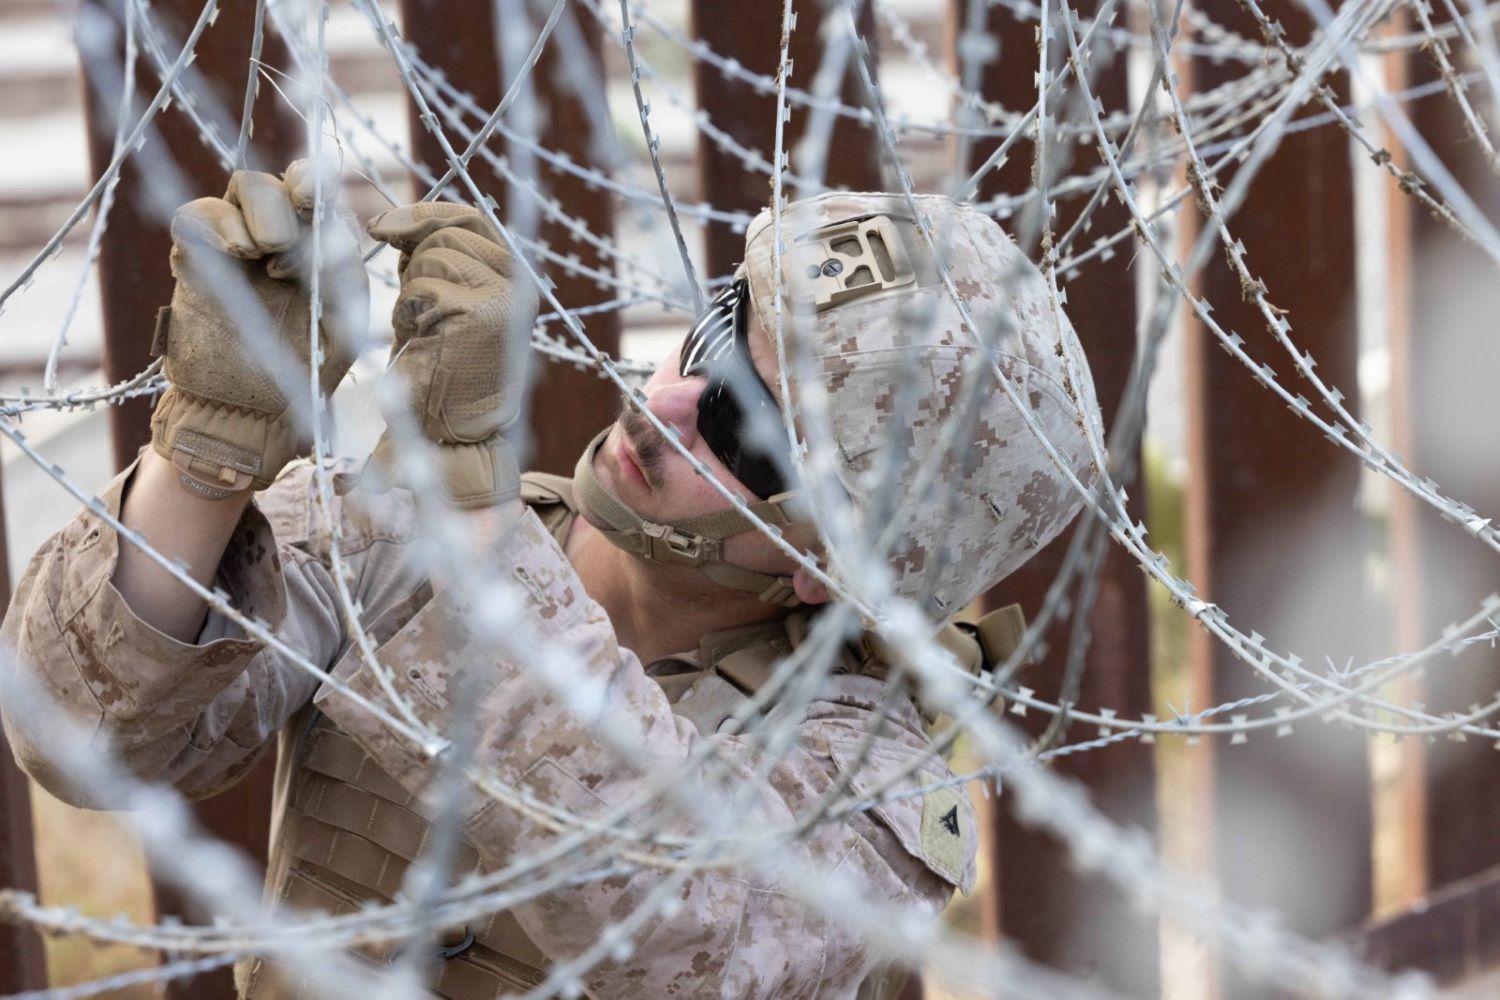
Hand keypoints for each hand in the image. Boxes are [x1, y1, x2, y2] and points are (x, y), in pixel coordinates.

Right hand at [150, 159, 367, 496]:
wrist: (251, 409)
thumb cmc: (304, 368)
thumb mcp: (343, 319)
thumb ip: (342, 269)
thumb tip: (326, 224)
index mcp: (319, 246)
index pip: (318, 190)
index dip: (315, 183)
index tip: (313, 203)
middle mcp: (278, 235)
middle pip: (280, 179)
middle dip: (287, 199)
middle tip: (285, 242)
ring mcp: (235, 241)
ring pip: (244, 185)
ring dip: (260, 211)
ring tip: (262, 254)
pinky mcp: (194, 256)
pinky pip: (196, 214)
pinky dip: (216, 222)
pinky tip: (234, 252)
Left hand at [356, 202, 537, 507]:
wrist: (452, 439)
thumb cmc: (440, 377)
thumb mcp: (443, 306)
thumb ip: (437, 264)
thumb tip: (402, 223)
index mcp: (515, 281)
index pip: (471, 218)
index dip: (424, 213)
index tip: (381, 228)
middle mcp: (518, 286)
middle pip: (450, 230)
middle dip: (414, 258)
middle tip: (412, 304)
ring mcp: (504, 299)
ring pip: (433, 257)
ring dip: (411, 292)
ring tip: (423, 334)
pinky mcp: (481, 314)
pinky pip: (423, 287)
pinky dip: (408, 314)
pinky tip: (421, 344)